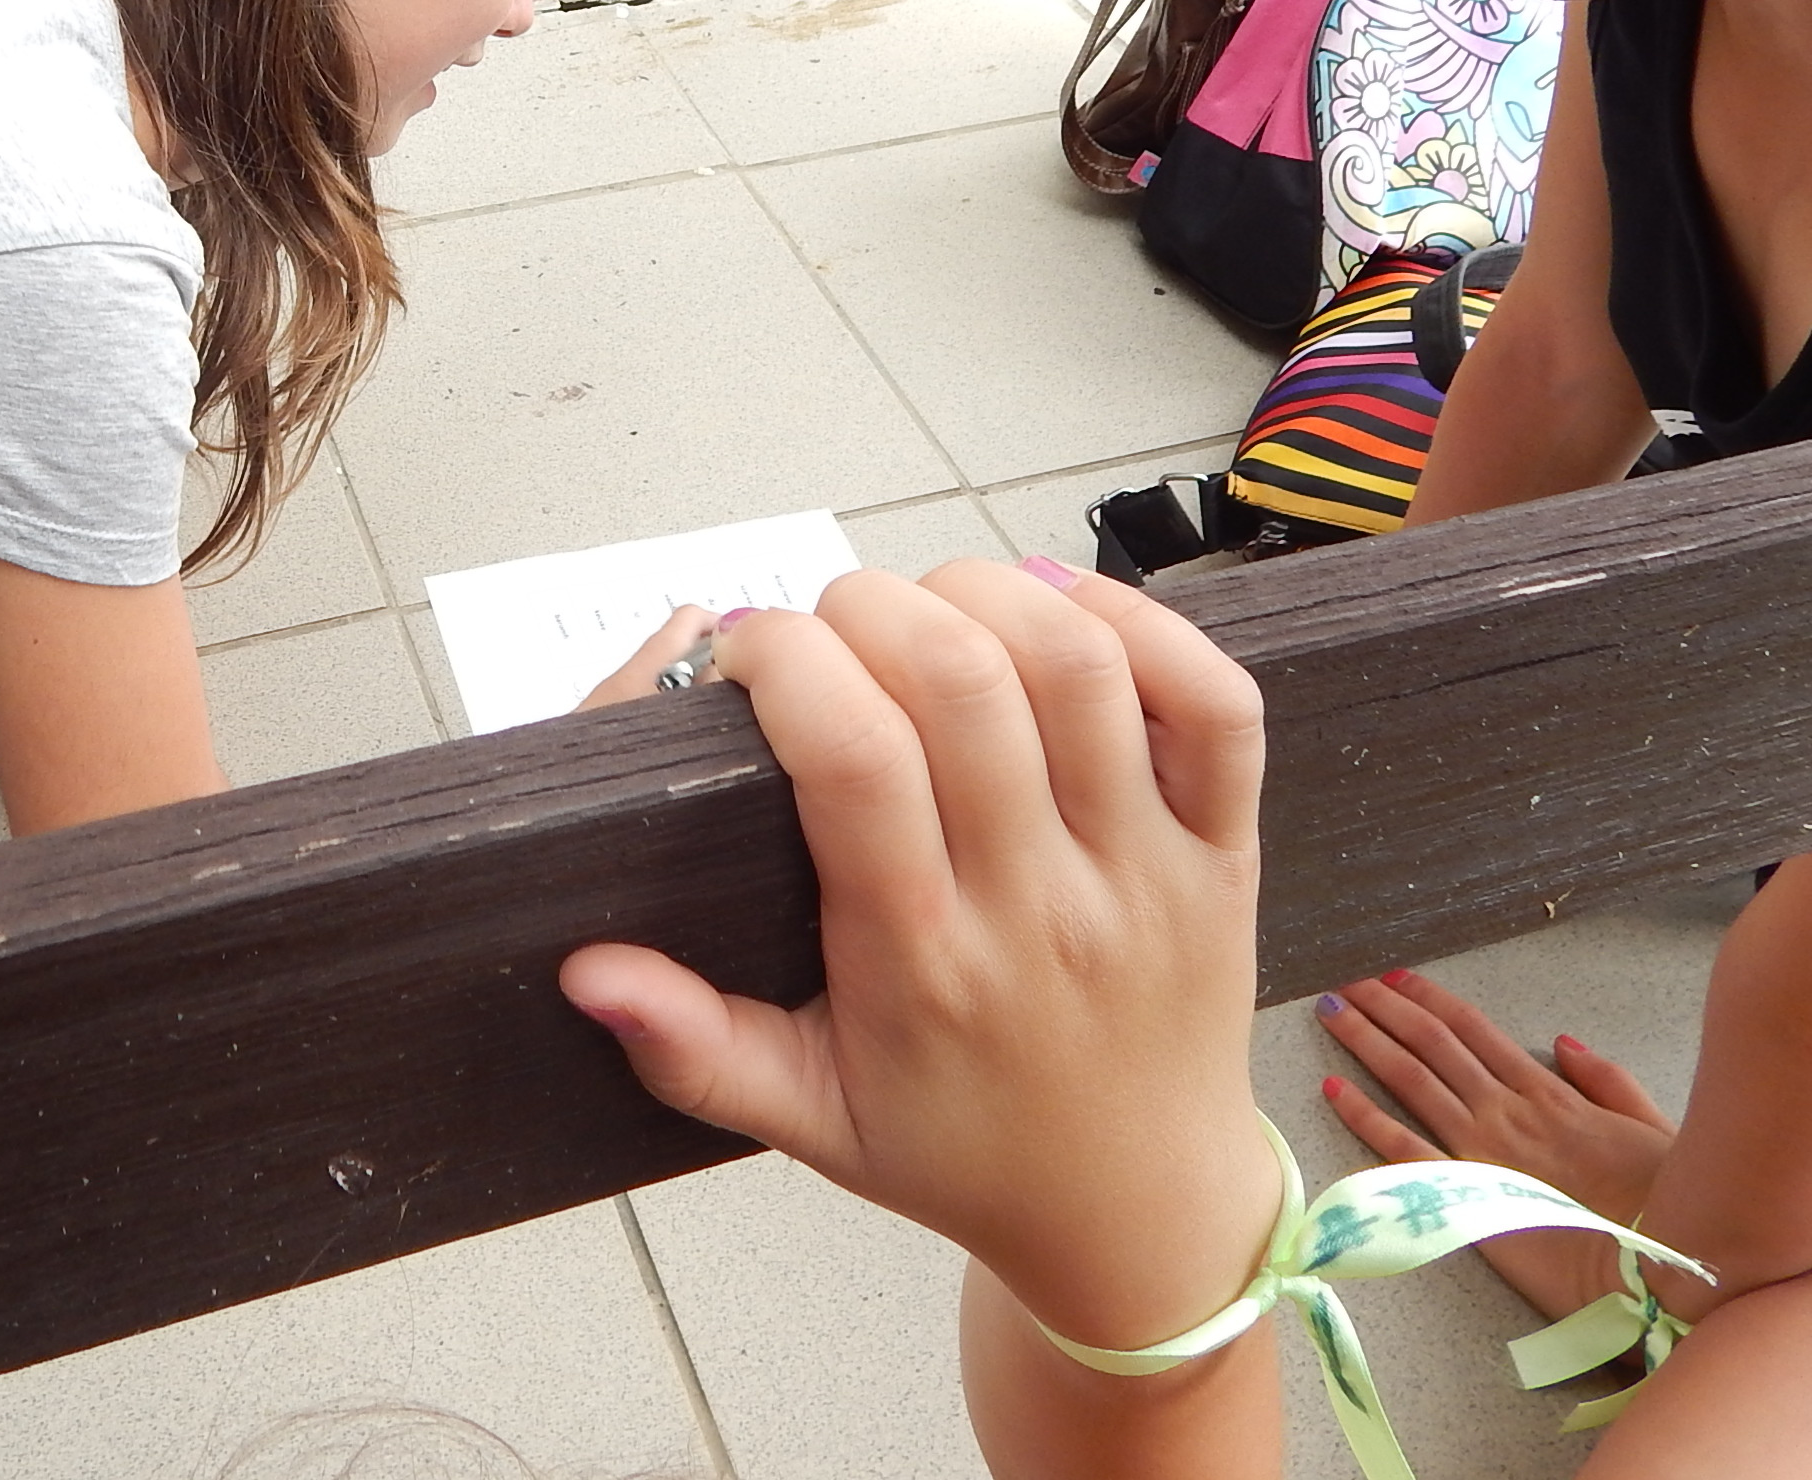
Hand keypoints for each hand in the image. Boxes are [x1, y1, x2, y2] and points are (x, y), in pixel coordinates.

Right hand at [559, 558, 1279, 1352]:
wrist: (1136, 1217)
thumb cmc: (962, 1153)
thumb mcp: (807, 1120)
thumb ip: (693, 1049)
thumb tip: (588, 971)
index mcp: (922, 961)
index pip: (854, 757)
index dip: (789, 662)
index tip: (746, 656)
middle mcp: (1039, 902)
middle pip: (962, 679)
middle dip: (871, 605)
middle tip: (831, 628)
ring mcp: (1144, 869)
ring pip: (1079, 667)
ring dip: (990, 593)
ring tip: (931, 608)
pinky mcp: (1223, 847)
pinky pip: (1214, 703)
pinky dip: (1142, 621)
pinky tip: (1063, 614)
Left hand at [1318, 970, 1677, 1321]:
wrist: (1656, 1266)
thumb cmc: (1662, 1203)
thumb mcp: (1649, 1125)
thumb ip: (1607, 1080)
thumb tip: (1563, 1042)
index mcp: (1547, 1094)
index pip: (1474, 1031)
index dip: (1430, 998)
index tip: (1394, 976)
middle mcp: (1505, 1111)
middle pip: (1432, 1044)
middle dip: (1385, 1007)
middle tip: (1345, 982)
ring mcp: (1480, 1150)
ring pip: (1410, 1079)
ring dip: (1366, 1041)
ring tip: (1330, 1011)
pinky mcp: (1463, 1195)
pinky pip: (1401, 1147)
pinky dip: (1363, 1114)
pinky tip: (1331, 1088)